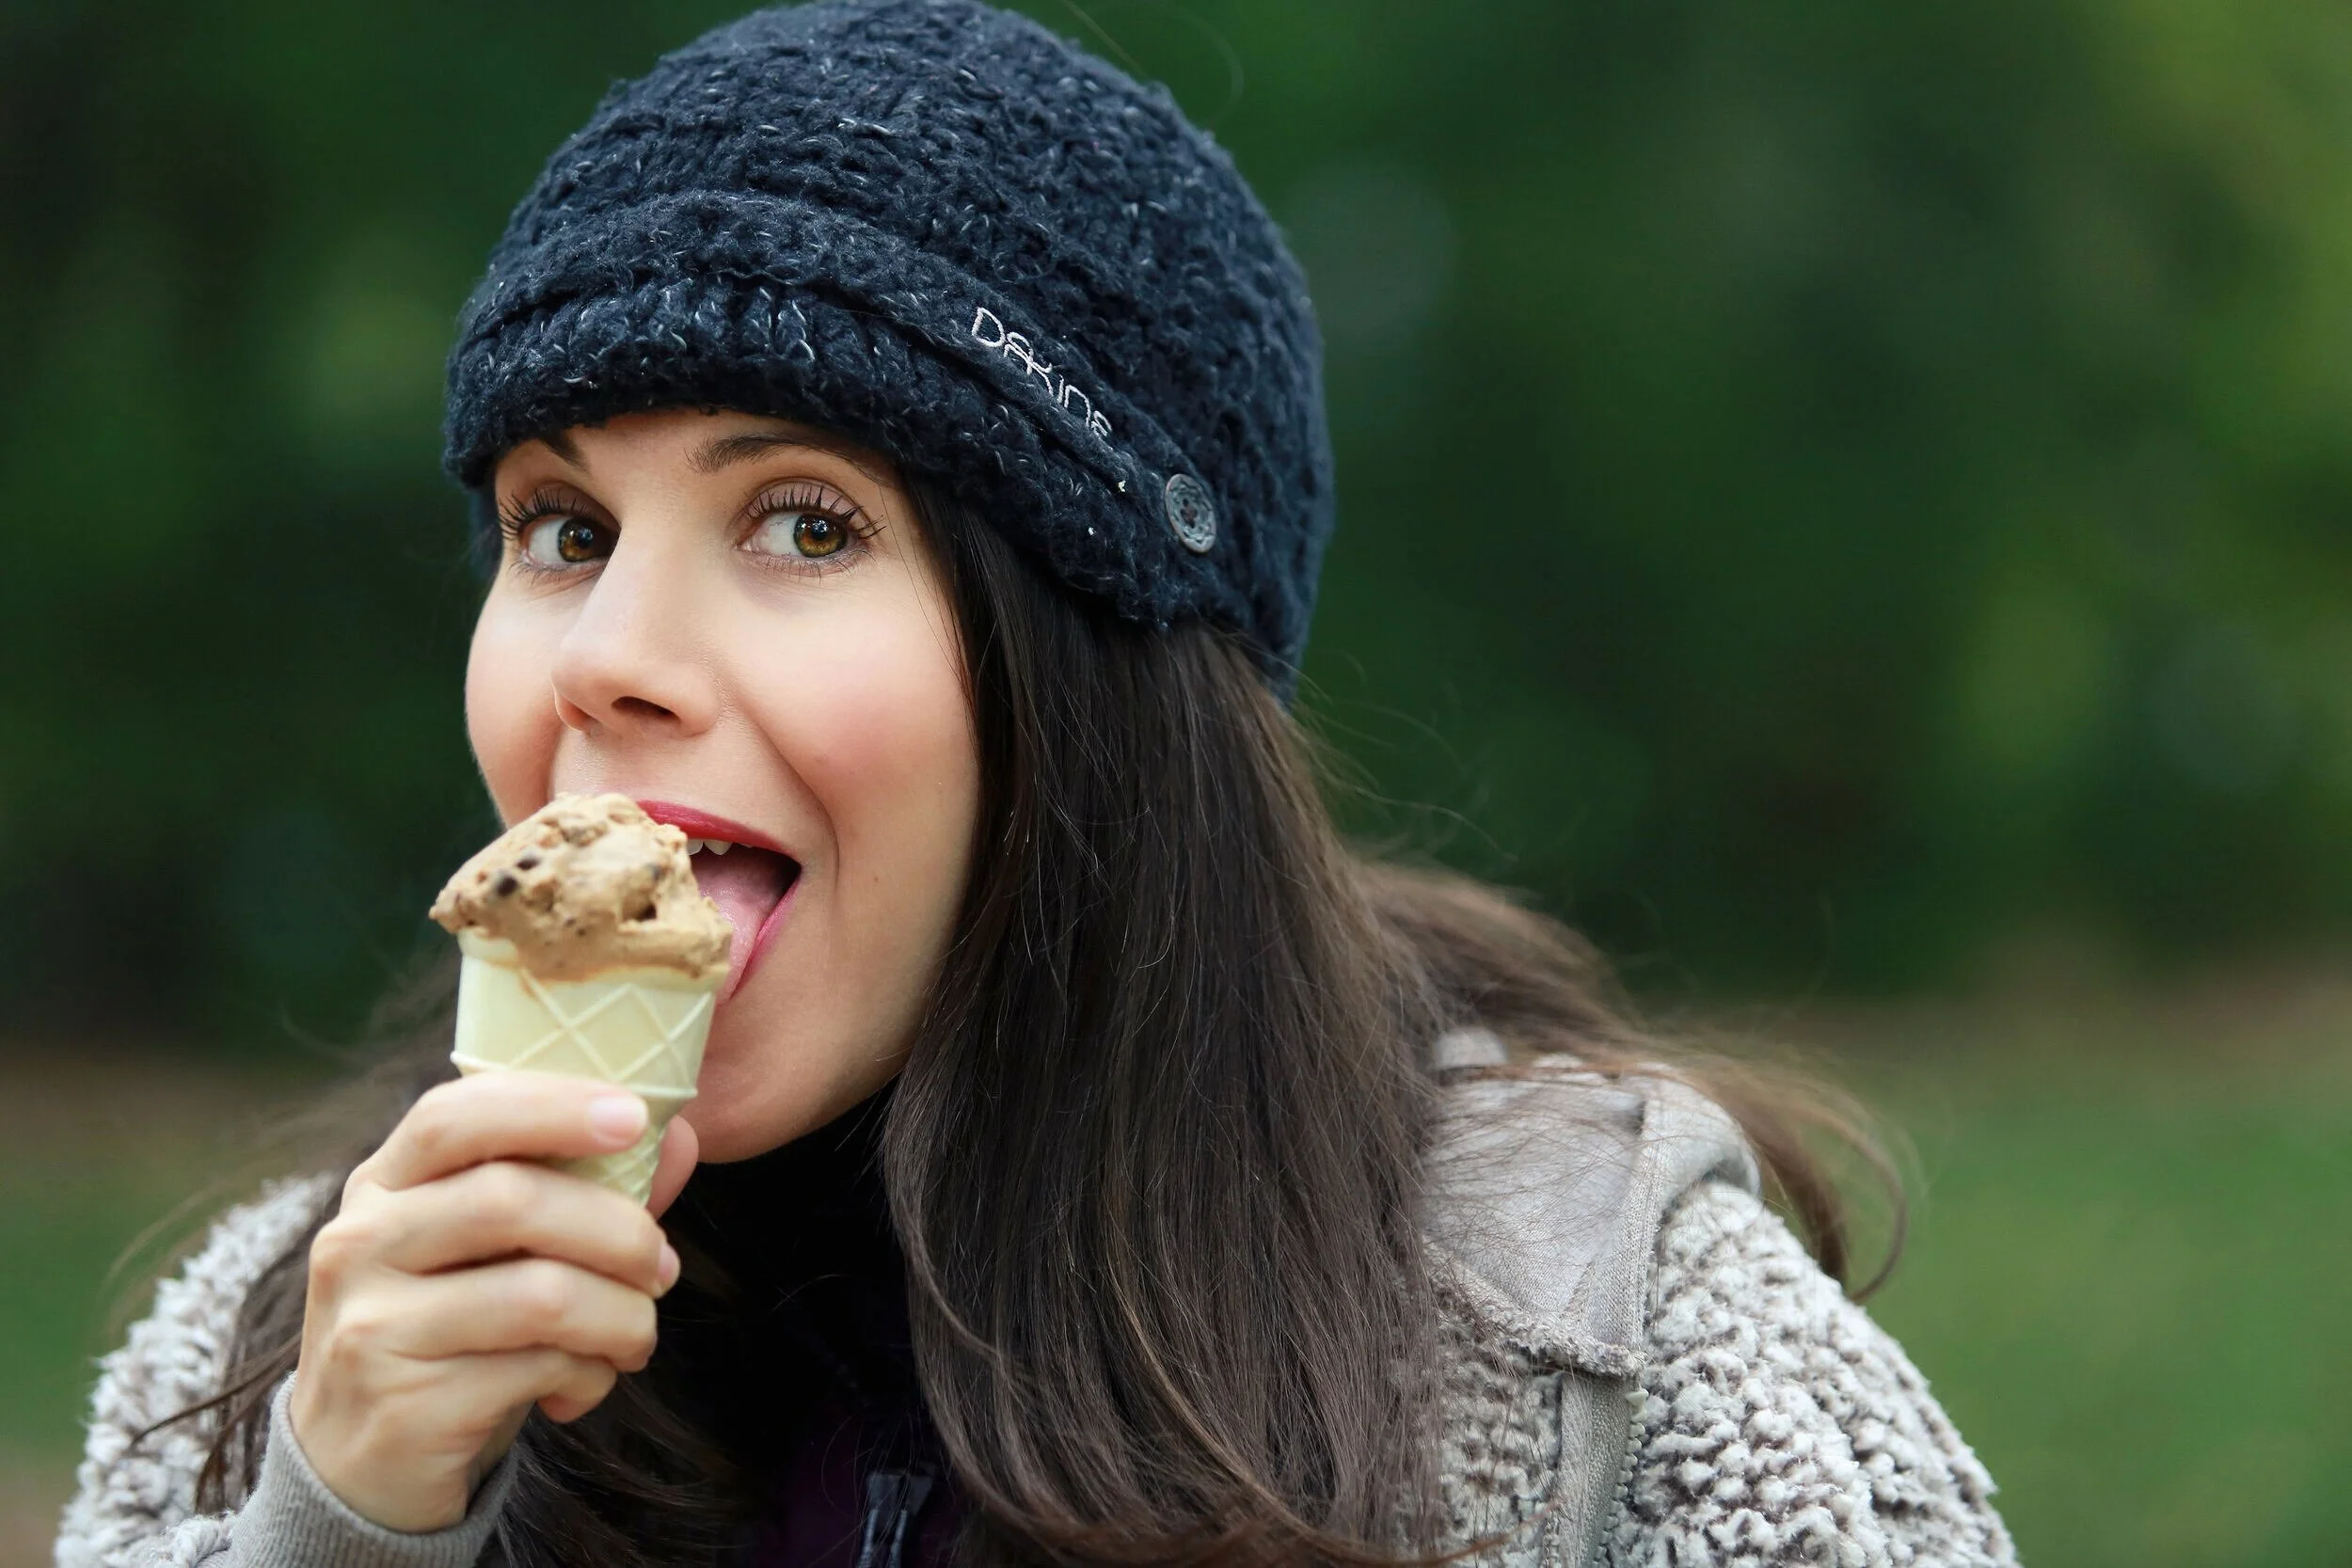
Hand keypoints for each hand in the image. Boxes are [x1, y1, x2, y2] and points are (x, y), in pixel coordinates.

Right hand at [286, 1073, 699, 1531]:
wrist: (363, 1468)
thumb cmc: (452, 1333)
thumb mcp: (493, 1251)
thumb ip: (580, 1191)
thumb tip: (679, 1138)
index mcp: (383, 1185)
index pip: (455, 1115)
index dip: (551, 1106)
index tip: (633, 1118)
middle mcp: (361, 1244)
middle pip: (512, 1200)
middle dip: (619, 1231)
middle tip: (661, 1268)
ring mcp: (373, 1326)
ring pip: (542, 1293)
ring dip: (623, 1315)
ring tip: (635, 1336)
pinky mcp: (405, 1405)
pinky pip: (539, 1369)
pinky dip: (591, 1376)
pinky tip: (582, 1386)